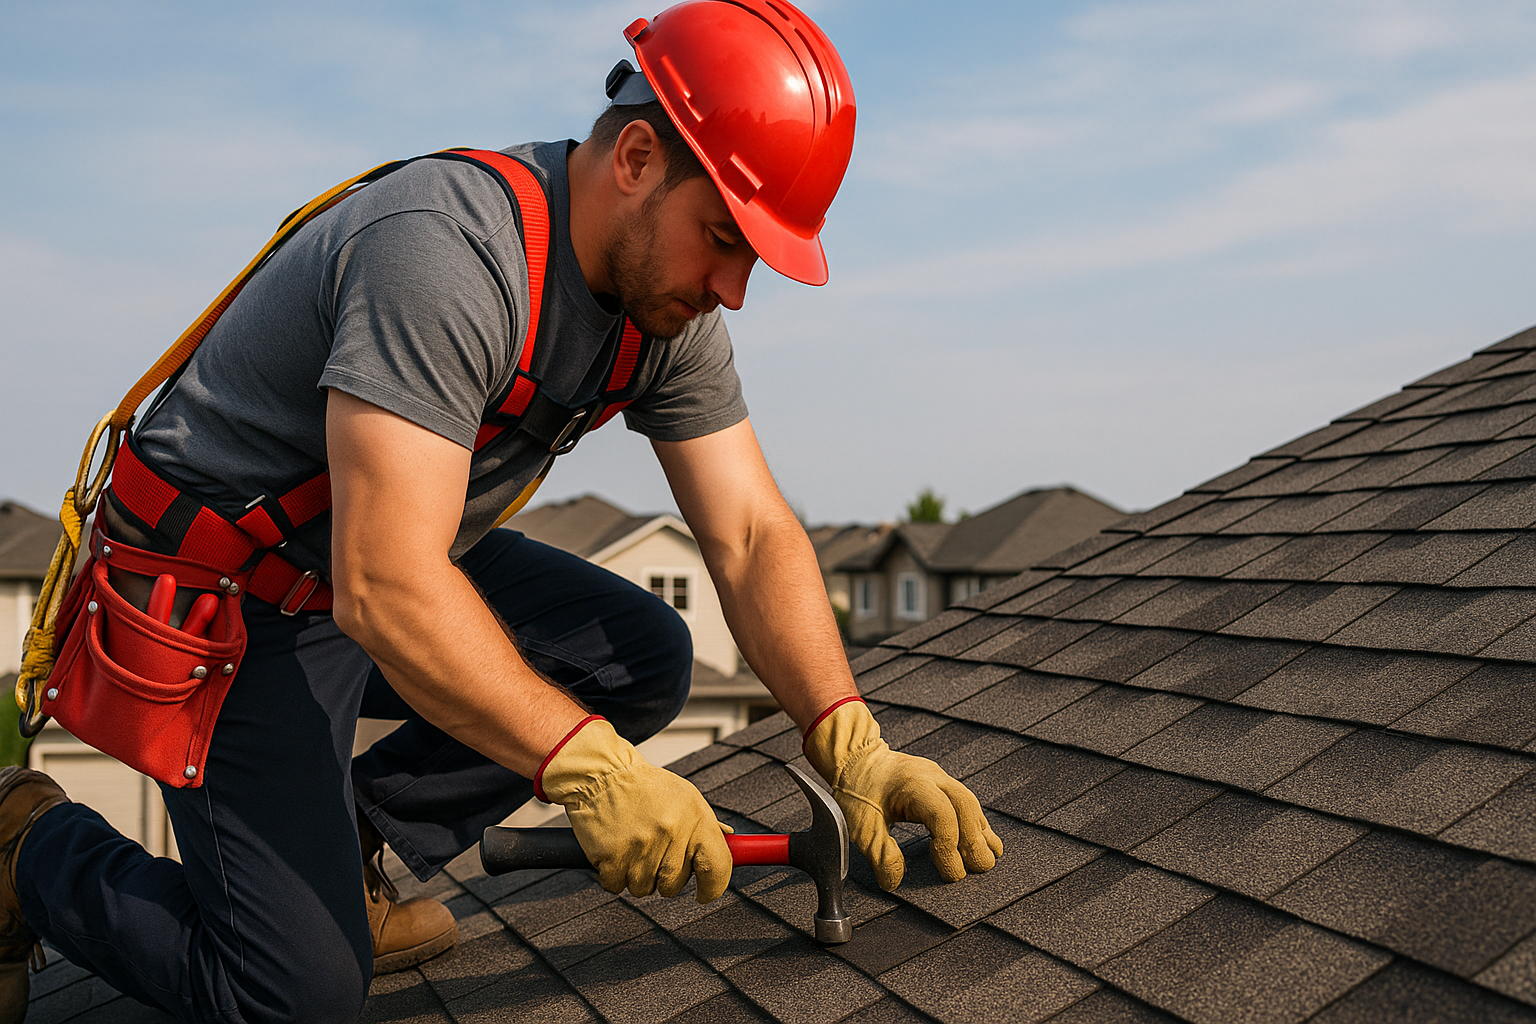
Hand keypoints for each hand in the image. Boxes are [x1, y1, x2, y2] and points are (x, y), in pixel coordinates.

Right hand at [538, 717, 732, 901]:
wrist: (602, 774)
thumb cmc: (645, 787)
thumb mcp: (684, 797)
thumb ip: (705, 824)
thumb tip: (729, 841)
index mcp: (695, 818)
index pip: (718, 866)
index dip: (714, 886)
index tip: (705, 892)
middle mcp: (671, 833)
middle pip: (674, 885)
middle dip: (664, 875)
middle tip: (653, 849)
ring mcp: (641, 846)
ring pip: (643, 889)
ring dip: (636, 874)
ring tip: (632, 843)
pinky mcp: (612, 857)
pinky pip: (616, 886)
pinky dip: (612, 874)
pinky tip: (614, 848)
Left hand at [804, 699, 1001, 890]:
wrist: (856, 758)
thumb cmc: (857, 789)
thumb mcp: (861, 825)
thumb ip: (880, 854)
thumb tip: (895, 882)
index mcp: (913, 784)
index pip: (943, 817)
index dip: (950, 848)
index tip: (951, 873)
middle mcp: (932, 776)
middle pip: (965, 807)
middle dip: (974, 841)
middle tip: (979, 869)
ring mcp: (939, 776)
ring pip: (970, 802)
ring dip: (979, 831)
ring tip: (986, 858)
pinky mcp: (941, 781)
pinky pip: (965, 801)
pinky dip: (974, 822)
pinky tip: (981, 839)